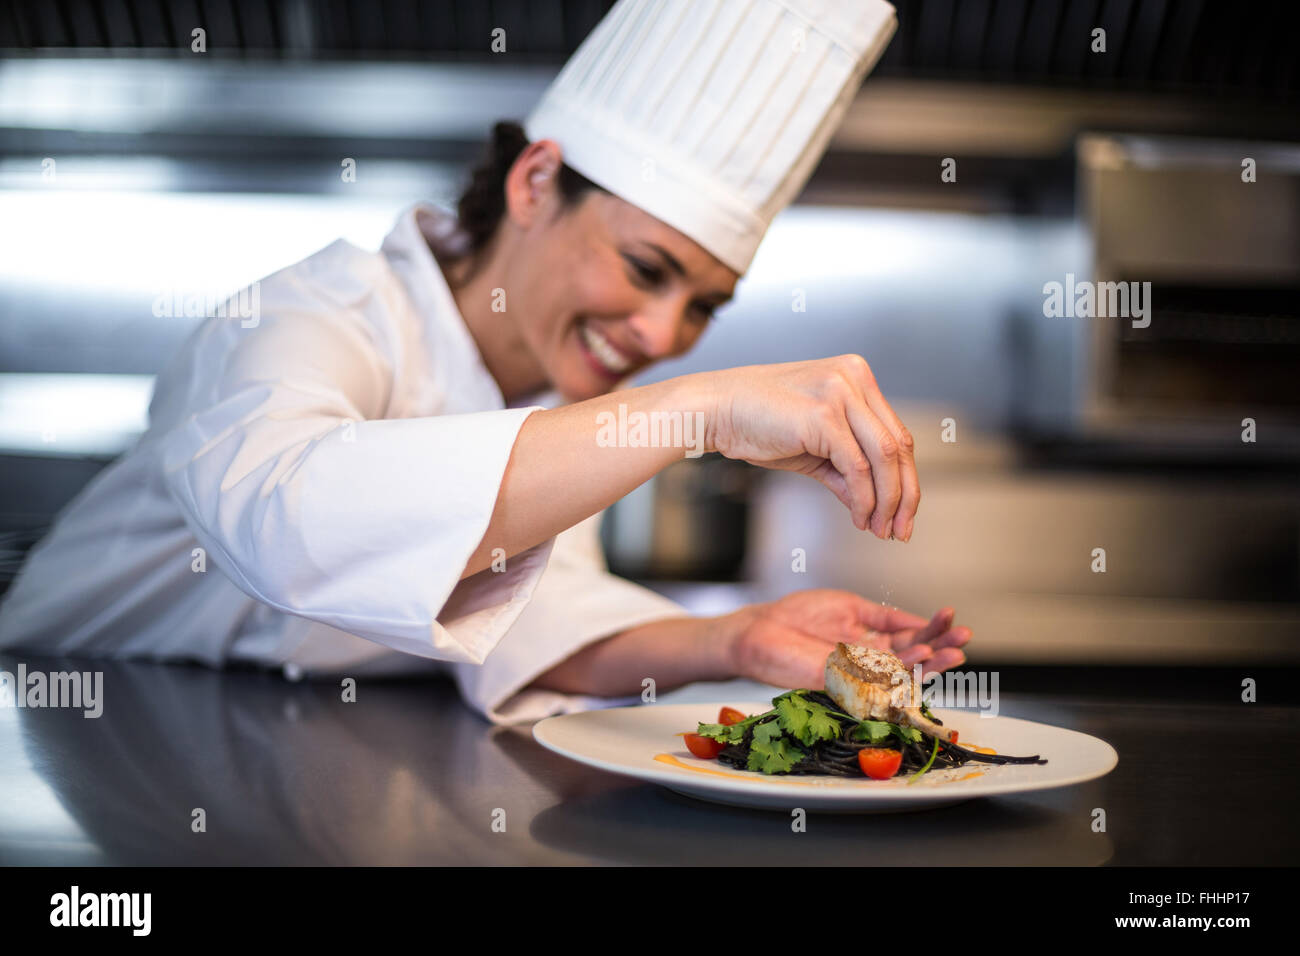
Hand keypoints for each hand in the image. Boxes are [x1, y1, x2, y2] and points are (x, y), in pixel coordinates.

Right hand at [697, 354, 918, 539]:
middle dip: (905, 494)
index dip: (906, 478)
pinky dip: (863, 498)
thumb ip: (844, 469)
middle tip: (901, 529)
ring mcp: (840, 393)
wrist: (714, 410)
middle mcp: (854, 378)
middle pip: (900, 444)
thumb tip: (871, 505)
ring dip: (887, 501)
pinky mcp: (824, 415)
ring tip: (880, 529)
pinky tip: (858, 517)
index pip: (896, 432)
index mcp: (855, 376)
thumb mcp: (812, 446)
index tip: (902, 512)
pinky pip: (857, 466)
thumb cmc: (755, 421)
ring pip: (885, 456)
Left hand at [722, 588, 970, 690]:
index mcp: (873, 643)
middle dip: (942, 647)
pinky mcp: (844, 685)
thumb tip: (919, 620)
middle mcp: (871, 663)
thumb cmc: (797, 617)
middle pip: (915, 660)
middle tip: (964, 635)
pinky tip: (919, 656)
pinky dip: (898, 670)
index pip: (912, 639)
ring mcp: (859, 675)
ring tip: (955, 649)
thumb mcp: (850, 606)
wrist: (761, 629)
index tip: (952, 614)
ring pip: (902, 675)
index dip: (933, 628)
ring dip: (931, 663)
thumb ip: (885, 616)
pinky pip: (877, 681)